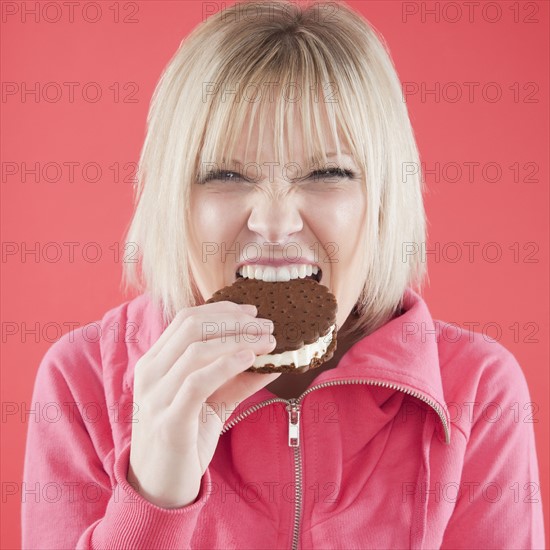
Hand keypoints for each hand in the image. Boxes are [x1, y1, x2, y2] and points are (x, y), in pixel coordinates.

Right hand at [127, 300, 278, 507]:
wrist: (159, 488)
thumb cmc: (185, 438)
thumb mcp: (214, 401)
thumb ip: (238, 378)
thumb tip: (274, 359)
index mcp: (155, 362)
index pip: (187, 319)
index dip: (222, 310)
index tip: (252, 312)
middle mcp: (149, 373)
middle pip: (192, 326)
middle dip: (234, 320)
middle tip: (266, 325)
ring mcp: (155, 397)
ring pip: (196, 350)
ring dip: (237, 339)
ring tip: (267, 341)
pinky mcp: (168, 421)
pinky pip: (197, 382)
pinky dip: (225, 364)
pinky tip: (249, 358)